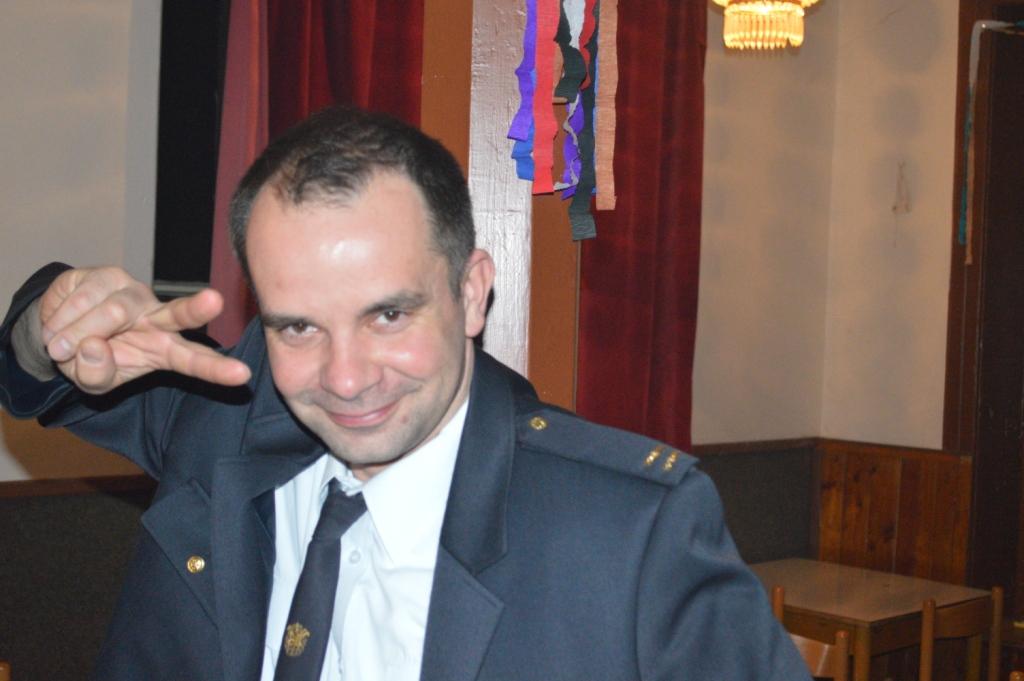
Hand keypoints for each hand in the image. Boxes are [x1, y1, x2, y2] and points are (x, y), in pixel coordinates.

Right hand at [36, 267, 250, 393]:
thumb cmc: (89, 358)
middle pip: (178, 313)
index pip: (194, 359)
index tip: (243, 375)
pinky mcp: (105, 275)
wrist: (56, 332)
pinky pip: (82, 299)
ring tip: (59, 349)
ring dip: (76, 335)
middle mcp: (157, 317)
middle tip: (215, 301)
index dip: (216, 369)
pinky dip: (60, 321)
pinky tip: (54, 329)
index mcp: (164, 348)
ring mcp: (132, 293)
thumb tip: (93, 346)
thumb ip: (96, 374)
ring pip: (111, 313)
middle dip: (197, 308)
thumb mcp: (91, 382)